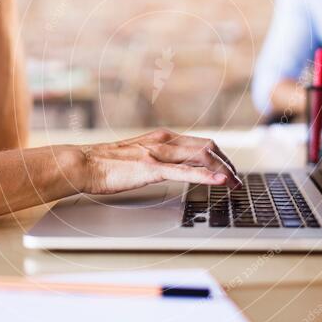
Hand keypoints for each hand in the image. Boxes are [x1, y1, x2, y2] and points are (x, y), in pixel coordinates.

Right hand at [74, 129, 242, 194]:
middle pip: (208, 147)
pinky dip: (207, 176)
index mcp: (161, 138)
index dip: (219, 157)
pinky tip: (220, 182)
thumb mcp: (138, 155)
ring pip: (201, 156)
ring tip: (235, 184)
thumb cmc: (105, 164)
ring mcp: (158, 154)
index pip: (200, 143)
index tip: (229, 170)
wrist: (83, 164)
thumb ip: (155, 158)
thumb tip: (168, 169)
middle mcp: (163, 141)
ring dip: (223, 170)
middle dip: (227, 163)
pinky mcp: (151, 169)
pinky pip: (185, 172)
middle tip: (237, 179)